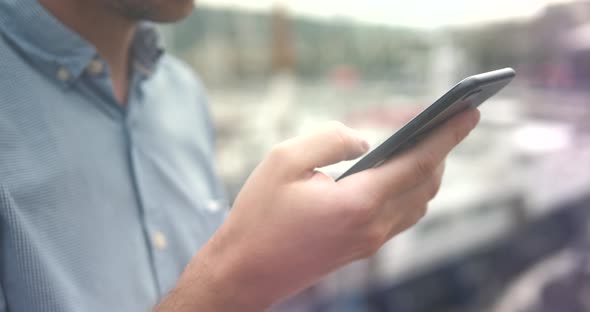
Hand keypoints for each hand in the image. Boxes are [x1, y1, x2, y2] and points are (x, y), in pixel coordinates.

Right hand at [158, 109, 479, 310]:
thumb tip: (364, 142)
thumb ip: (331, 139)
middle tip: (448, 121)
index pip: (419, 162)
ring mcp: (370, 242)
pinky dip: (411, 191)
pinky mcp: (361, 249)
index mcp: (359, 202)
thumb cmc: (259, 214)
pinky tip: (400, 176)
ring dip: (428, 172)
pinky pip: (401, 217)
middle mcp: (373, 226)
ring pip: (418, 203)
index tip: (471, 112)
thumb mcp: (285, 160)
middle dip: (441, 150)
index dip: (448, 134)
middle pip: (426, 183)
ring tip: (427, 144)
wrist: (245, 272)